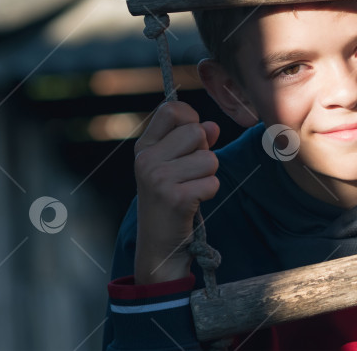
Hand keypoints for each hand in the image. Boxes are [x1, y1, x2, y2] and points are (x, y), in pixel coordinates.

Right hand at [133, 101, 220, 283]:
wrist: (159, 247)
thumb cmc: (170, 200)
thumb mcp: (173, 166)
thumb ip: (191, 143)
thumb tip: (212, 126)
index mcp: (144, 147)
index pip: (171, 109)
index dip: (191, 118)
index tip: (193, 137)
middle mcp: (146, 160)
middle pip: (196, 132)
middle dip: (204, 151)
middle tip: (190, 173)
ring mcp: (159, 179)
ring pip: (209, 158)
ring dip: (208, 175)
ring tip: (191, 189)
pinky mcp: (176, 198)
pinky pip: (212, 182)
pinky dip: (209, 192)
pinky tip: (193, 203)